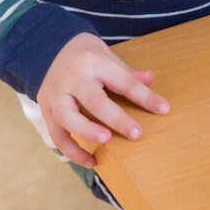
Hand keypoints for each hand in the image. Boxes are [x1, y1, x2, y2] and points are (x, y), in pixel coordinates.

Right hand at [35, 32, 169, 168]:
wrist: (48, 48)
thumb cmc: (86, 55)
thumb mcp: (109, 55)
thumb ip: (127, 72)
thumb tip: (151, 79)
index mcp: (95, 62)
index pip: (123, 81)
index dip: (145, 97)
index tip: (163, 109)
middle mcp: (73, 78)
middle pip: (94, 101)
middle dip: (117, 119)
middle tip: (137, 133)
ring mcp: (56, 94)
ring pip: (67, 117)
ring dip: (88, 132)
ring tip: (107, 141)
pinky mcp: (45, 109)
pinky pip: (57, 135)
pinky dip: (72, 151)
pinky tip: (90, 161)